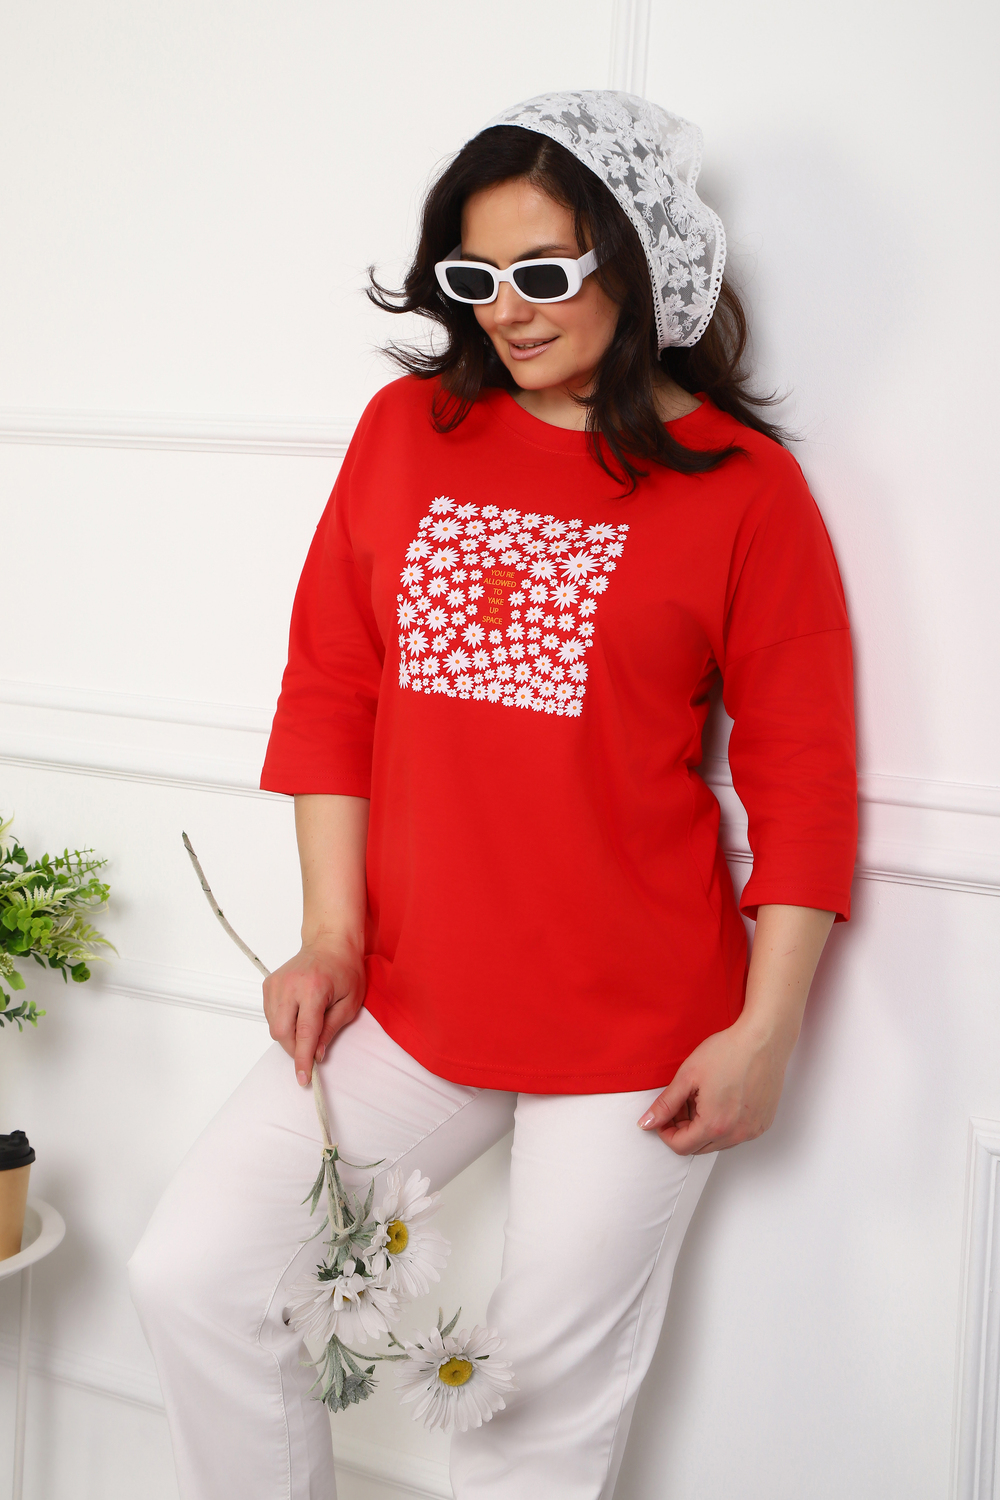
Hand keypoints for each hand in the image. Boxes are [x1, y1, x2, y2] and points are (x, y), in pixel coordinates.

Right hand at [262, 938, 365, 1085]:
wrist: (329, 942)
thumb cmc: (345, 969)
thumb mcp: (350, 1003)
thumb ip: (331, 1030)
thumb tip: (317, 1054)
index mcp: (314, 988)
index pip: (304, 1032)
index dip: (303, 1058)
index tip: (303, 1078)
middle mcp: (290, 985)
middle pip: (281, 1032)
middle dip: (295, 1049)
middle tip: (311, 1050)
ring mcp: (276, 983)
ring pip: (273, 1026)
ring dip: (289, 1036)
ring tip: (308, 1023)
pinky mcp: (269, 984)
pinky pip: (270, 1015)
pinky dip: (282, 1023)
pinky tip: (298, 1014)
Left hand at [637, 1018, 793, 1154]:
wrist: (763, 1039)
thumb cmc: (728, 1052)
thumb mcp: (687, 1076)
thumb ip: (665, 1104)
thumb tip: (647, 1123)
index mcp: (714, 1126)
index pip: (681, 1147)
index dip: (666, 1132)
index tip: (665, 1114)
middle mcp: (736, 1135)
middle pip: (699, 1147)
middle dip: (684, 1129)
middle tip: (683, 1101)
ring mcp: (752, 1131)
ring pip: (718, 1142)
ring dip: (704, 1127)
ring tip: (702, 1097)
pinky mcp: (763, 1123)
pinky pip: (737, 1133)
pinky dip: (724, 1123)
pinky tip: (722, 1098)